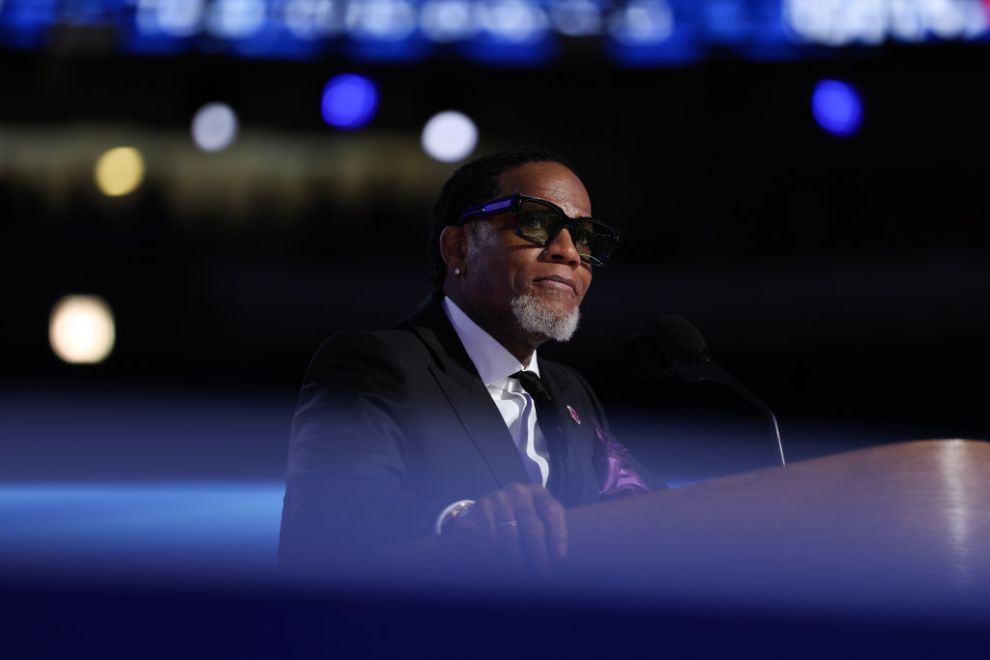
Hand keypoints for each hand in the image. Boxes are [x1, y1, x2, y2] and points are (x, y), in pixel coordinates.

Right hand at [446, 484, 566, 574]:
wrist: (488, 506)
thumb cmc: (519, 516)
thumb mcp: (536, 514)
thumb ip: (548, 529)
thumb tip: (560, 561)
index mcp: (538, 492)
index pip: (552, 511)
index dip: (558, 536)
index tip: (560, 559)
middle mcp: (519, 492)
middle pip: (533, 527)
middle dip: (539, 555)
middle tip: (542, 574)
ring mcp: (499, 498)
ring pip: (512, 535)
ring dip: (518, 559)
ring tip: (522, 575)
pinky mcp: (481, 507)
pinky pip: (492, 536)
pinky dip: (497, 554)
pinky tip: (501, 565)